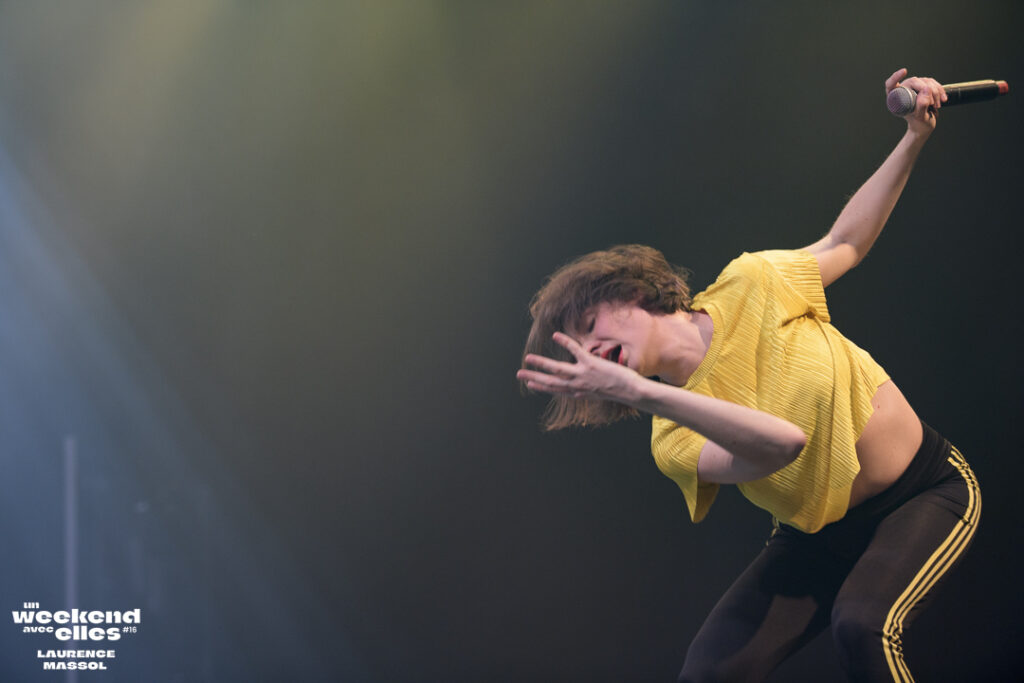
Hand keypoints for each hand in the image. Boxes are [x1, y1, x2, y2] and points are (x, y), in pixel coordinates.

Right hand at [517, 332, 642, 403]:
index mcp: (579, 392)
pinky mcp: (591, 364)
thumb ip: (588, 389)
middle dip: (534, 378)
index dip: (542, 387)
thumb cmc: (619, 391)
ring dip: (541, 363)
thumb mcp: (600, 392)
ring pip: (557, 369)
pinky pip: (575, 351)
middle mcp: (578, 385)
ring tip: (528, 358)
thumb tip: (581, 388)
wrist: (631, 392)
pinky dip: (565, 342)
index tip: (530, 384)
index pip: (556, 389)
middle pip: (551, 382)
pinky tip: (555, 335)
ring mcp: (583, 375)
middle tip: (519, 374)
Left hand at [885, 68, 945, 135]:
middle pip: (914, 81)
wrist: (925, 125)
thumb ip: (922, 106)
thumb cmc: (918, 123)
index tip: (904, 71)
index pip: (891, 84)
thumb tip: (926, 89)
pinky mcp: (924, 86)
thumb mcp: (920, 117)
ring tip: (936, 105)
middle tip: (932, 104)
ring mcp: (914, 88)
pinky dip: (939, 90)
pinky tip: (943, 99)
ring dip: (935, 92)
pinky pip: (933, 83)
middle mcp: (903, 91)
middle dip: (927, 90)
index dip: (896, 77)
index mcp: (895, 99)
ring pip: (926, 81)